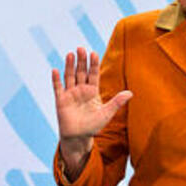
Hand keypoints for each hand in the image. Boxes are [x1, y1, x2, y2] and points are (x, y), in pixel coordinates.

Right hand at [52, 47, 131, 177]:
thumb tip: (130, 93)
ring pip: (69, 76)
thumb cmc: (93, 126)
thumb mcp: (106, 113)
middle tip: (81, 48)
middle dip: (81, 61)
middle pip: (81, 72)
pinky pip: (58, 88)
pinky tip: (55, 70)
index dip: (93, 64)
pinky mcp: (61, 100)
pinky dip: (56, 80)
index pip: (93, 74)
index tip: (94, 53)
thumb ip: (117, 102)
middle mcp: (81, 90)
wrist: (78, 137)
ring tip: (70, 54)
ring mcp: (70, 94)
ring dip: (69, 66)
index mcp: (92, 91)